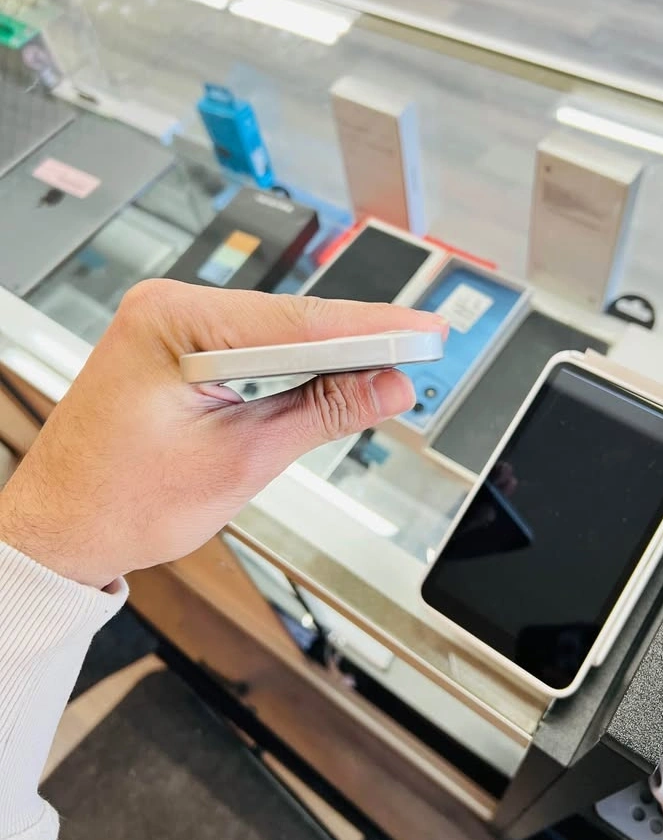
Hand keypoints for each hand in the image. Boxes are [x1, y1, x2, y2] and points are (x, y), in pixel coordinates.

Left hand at [0, 280, 445, 588]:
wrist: (62, 531)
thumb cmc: (118, 502)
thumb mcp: (240, 458)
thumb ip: (323, 413)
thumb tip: (386, 386)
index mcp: (170, 321)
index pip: (297, 321)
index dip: (372, 329)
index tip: (424, 331)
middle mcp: (167, 308)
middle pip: (289, 319)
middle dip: (358, 338)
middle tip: (423, 346)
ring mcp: (170, 325)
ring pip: (275, 332)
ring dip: (331, 353)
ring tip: (392, 362)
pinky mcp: (178, 347)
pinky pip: (252, 346)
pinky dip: (296, 364)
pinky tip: (335, 371)